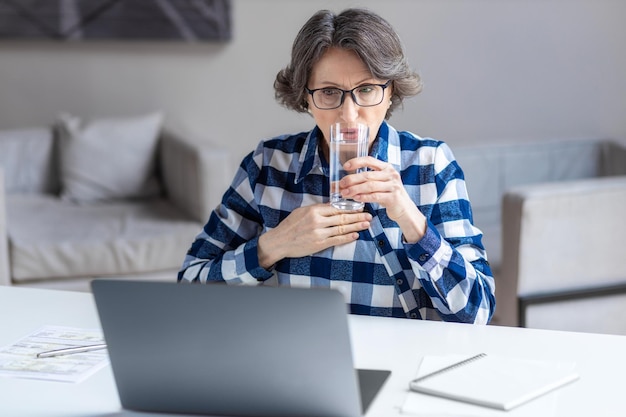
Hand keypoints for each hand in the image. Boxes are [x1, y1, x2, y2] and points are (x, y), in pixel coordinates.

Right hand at [257, 203, 371, 268]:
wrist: (279, 241)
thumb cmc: (290, 226)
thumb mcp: (302, 212)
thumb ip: (318, 209)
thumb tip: (333, 206)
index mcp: (314, 210)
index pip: (336, 207)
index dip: (350, 207)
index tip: (360, 206)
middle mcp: (318, 221)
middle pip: (342, 217)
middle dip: (357, 216)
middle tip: (368, 215)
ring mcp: (319, 233)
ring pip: (342, 228)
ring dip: (356, 226)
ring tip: (366, 224)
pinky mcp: (319, 244)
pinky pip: (337, 239)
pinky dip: (347, 237)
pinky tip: (356, 235)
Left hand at [340, 156, 426, 241]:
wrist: (404, 209)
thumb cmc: (388, 195)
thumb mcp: (380, 183)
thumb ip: (367, 179)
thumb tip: (344, 181)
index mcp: (387, 167)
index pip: (369, 160)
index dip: (356, 162)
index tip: (345, 166)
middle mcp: (391, 174)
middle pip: (367, 175)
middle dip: (352, 179)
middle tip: (341, 184)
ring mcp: (393, 186)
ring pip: (369, 186)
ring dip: (355, 189)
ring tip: (344, 193)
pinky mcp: (393, 197)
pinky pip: (375, 196)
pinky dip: (363, 197)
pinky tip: (355, 198)